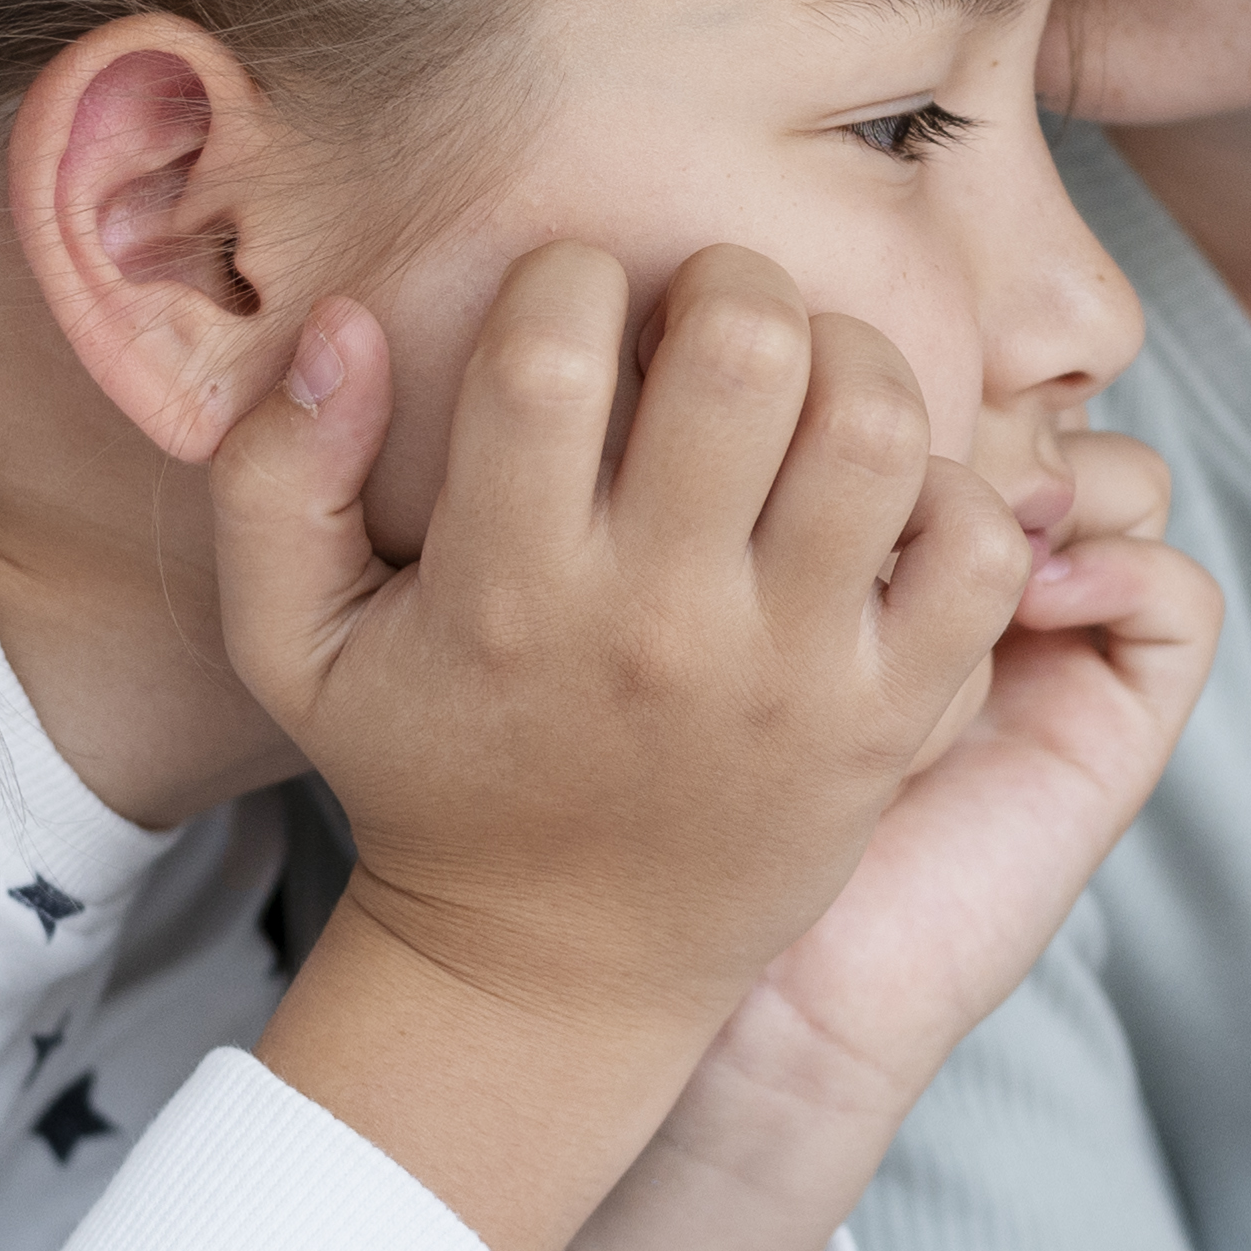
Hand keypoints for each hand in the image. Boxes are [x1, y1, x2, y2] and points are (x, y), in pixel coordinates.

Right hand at [210, 243, 1027, 1054]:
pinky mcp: (886, 718)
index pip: (549, 347)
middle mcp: (656, 621)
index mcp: (506, 584)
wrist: (552, 972)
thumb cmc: (428, 773)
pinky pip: (975, 548)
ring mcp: (788, 672)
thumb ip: (274, 479)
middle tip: (708, 324)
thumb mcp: (293, 645)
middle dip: (730, 285)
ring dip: (854, 361)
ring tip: (807, 389)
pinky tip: (882, 499)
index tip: (574, 310)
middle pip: (744, 349)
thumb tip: (344, 324)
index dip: (569, 278)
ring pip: (877, 426)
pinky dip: (956, 492)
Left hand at [700, 425, 1217, 1133]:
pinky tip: (1034, 591)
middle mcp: (971, 589)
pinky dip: (1127, 569)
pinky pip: (1178, 604)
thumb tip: (696, 363)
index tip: (820, 375)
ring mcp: (1053, 654)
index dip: (899, 359)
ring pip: (1120, 483)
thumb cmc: (673, 816)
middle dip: (982, 394)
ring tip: (965, 498)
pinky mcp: (1112, 732)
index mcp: (877, 547)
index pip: (931, 388)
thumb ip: (693, 513)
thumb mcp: (674, 635)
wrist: (753, 1007)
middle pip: (1035, 413)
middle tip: (895, 419)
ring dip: (1061, 465)